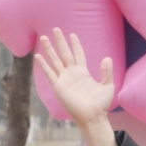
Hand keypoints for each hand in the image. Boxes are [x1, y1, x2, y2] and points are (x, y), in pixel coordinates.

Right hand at [32, 28, 120, 145]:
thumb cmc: (101, 104)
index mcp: (83, 72)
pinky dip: (43, 65)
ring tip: (43, 38)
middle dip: (60, 42)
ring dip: (49, 49)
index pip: (78, 54)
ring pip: (55, 60)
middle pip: (65, 54)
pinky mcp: (58, 86)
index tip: (72, 35)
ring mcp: (64, 79)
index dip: (75, 45)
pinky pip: (49, 73)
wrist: (92, 116)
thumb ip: (106, 72)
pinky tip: (37, 56)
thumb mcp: (107, 86)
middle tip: (55, 29)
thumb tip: (107, 58)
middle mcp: (72, 74)